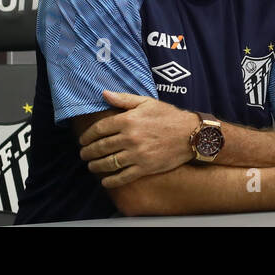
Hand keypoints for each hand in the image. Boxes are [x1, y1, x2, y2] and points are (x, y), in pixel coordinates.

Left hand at [78, 91, 195, 187]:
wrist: (191, 134)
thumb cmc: (169, 116)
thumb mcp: (147, 102)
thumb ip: (124, 99)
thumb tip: (103, 94)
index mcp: (129, 120)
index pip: (99, 129)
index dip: (87, 136)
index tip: (83, 140)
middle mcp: (130, 138)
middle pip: (101, 147)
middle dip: (88, 152)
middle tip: (83, 154)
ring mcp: (137, 154)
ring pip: (108, 163)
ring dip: (95, 166)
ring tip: (91, 166)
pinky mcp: (144, 168)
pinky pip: (122, 177)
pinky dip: (111, 181)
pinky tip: (105, 181)